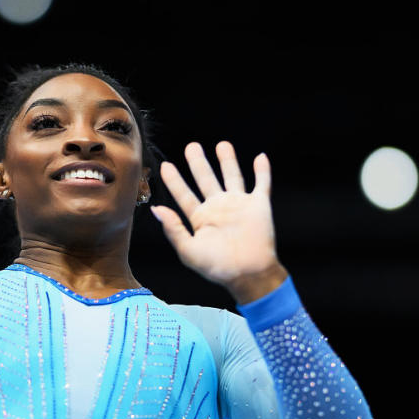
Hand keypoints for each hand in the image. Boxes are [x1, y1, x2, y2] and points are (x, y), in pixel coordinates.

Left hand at [151, 141, 285, 302]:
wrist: (248, 273)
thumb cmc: (217, 267)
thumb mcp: (188, 250)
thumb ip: (173, 229)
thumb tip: (156, 209)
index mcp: (200, 218)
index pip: (184, 195)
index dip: (174, 181)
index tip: (165, 166)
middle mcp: (218, 208)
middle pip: (206, 179)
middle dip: (199, 163)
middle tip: (192, 146)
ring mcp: (239, 205)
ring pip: (232, 176)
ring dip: (228, 161)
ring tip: (222, 145)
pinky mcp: (259, 205)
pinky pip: (262, 184)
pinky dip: (262, 171)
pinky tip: (260, 157)